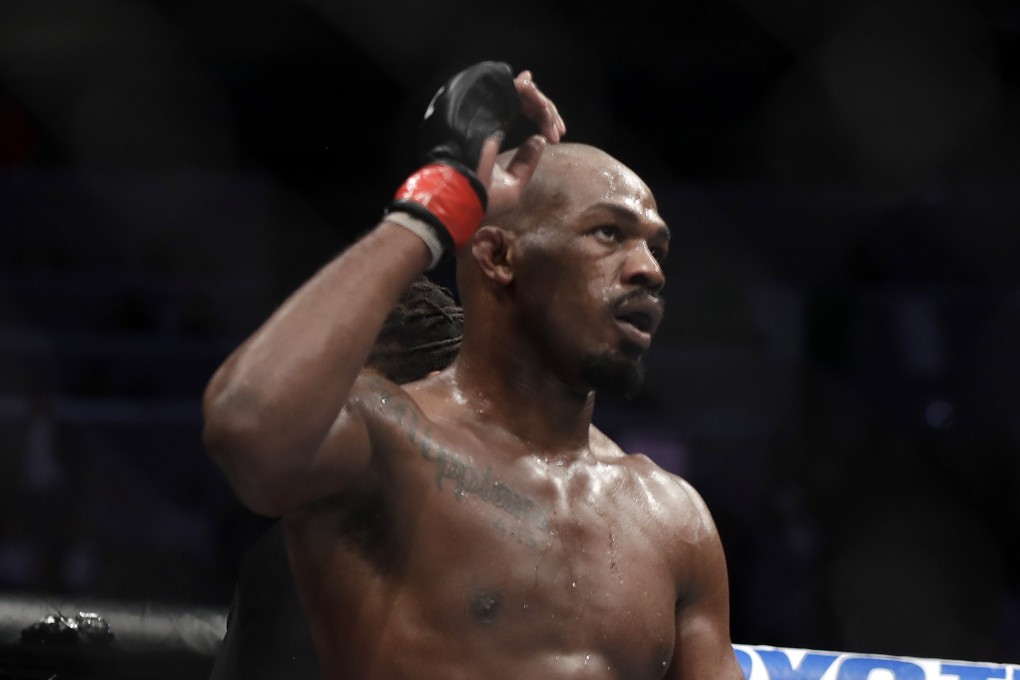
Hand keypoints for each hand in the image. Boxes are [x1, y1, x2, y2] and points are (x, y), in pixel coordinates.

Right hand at [476, 71, 566, 217]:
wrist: (462, 196)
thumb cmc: (482, 198)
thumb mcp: (512, 184)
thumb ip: (526, 162)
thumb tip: (540, 140)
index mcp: (491, 130)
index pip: (518, 109)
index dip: (539, 114)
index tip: (556, 134)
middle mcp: (488, 116)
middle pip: (524, 99)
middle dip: (547, 112)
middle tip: (558, 132)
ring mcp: (487, 109)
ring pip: (524, 92)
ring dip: (545, 108)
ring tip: (554, 129)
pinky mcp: (489, 104)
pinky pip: (518, 90)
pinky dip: (536, 100)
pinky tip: (545, 115)